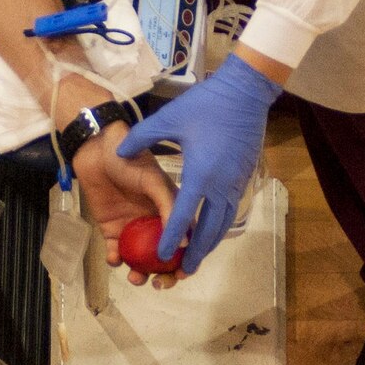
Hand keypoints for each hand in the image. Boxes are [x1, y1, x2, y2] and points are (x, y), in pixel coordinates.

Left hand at [72, 124, 180, 287]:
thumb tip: (184, 242)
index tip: (182, 274)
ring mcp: (133, 227)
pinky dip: (115, 260)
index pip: (184, 240)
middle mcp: (154, 222)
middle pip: (164, 257)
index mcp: (171, 210)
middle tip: (159, 284)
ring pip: (141, 259)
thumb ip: (167, 205)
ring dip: (140, 272)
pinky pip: (115, 251)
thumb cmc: (128, 157)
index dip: (186, 260)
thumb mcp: (153, 179)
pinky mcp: (111, 229)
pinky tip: (114, 259)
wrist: (95, 148)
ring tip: (135, 277)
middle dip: (164, 275)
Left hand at [115, 53, 282, 275]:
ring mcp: (235, 182)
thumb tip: (119, 152)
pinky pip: (230, 211)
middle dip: (196, 253)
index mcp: (199, 174)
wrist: (244, 92)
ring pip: (223, 223)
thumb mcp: (167, 118)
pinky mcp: (243, 177)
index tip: (162, 255)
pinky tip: (210, 231)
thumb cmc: (205, 104)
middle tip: (182, 272)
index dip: (171, 237)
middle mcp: (220, 185)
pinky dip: (219, 226)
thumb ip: (141, 138)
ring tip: (196, 259)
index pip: (182, 215)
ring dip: (210, 244)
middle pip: (208, 229)